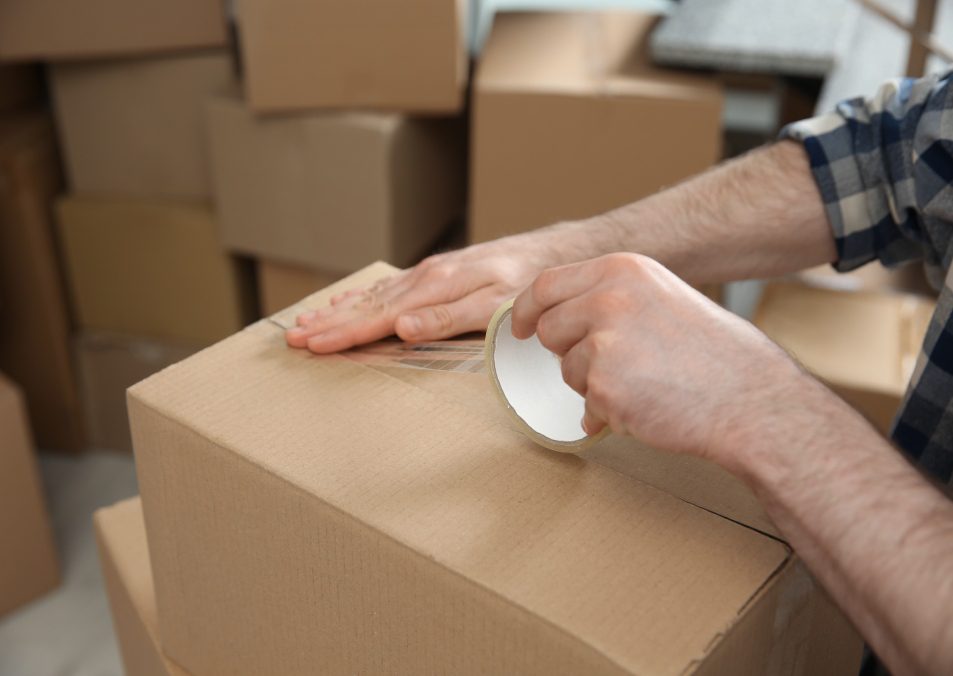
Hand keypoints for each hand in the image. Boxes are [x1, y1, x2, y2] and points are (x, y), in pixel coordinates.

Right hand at [286, 231, 573, 352]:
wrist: (549, 254)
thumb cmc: (526, 286)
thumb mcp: (495, 307)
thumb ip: (449, 318)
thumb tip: (402, 328)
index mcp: (434, 289)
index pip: (378, 318)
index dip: (342, 334)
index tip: (311, 345)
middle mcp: (424, 278)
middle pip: (366, 306)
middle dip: (327, 323)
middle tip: (291, 337)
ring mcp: (427, 274)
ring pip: (372, 295)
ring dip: (337, 310)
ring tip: (306, 321)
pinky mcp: (434, 274)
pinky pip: (387, 287)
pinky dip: (361, 297)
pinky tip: (346, 301)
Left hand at [511, 253, 814, 472]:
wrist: (751, 398)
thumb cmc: (714, 355)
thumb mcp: (660, 298)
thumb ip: (611, 298)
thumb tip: (559, 315)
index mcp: (622, 270)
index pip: (546, 284)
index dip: (527, 309)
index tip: (521, 327)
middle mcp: (608, 297)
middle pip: (548, 327)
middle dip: (568, 352)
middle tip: (614, 365)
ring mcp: (603, 340)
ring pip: (567, 369)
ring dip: (594, 384)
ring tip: (645, 383)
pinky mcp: (603, 384)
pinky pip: (586, 402)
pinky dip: (609, 412)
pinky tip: (648, 404)